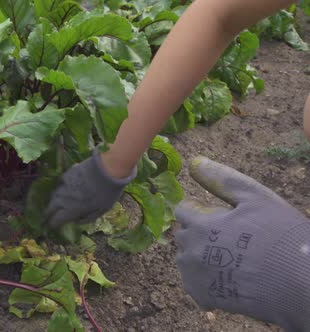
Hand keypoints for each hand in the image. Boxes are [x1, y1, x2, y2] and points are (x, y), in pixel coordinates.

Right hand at [44, 149, 136, 227]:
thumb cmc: (107, 193)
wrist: (107, 169)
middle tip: (45, 216)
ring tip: (54, 203)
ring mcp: (64, 185)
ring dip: (53, 200)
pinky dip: (60, 187)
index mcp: (71, 210)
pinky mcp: (67, 174)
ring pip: (54, 194)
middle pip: (50, 207)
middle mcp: (64, 198)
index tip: (52, 226)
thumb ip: (87, 218)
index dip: (53, 224)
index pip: (56, 220)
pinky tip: (63, 187)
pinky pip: (60, 183)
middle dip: (47, 213)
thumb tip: (76, 222)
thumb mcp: (101, 210)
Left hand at [175, 156, 309, 331]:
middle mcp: (189, 250)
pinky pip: (194, 283)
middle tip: (231, 239)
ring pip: (187, 259)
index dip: (201, 210)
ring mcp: (194, 276)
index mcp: (199, 224)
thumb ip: (221, 180)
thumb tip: (194, 162)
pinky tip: (229, 277)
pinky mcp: (202, 296)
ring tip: (231, 259)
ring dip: (201, 256)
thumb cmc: (280, 235)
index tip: (220, 217)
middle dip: (200, 232)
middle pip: (184, 235)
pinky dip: (206, 279)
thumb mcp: (255, 198)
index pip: (182, 210)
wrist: (299, 282)